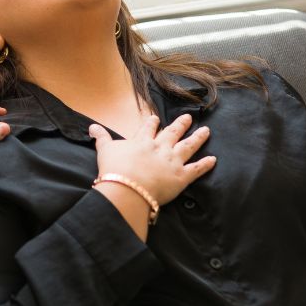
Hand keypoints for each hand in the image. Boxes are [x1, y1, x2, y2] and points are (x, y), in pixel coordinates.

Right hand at [89, 113, 215, 205]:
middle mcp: (160, 148)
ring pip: (189, 146)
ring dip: (198, 138)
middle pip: (173, 133)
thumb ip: (101, 137)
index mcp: (143, 141)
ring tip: (206, 131)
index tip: (156, 118)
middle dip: (181, 124)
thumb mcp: (105, 150)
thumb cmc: (115, 168)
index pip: (149, 128)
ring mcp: (172, 161)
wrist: (127, 187)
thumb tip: (92, 126)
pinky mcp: (181, 177)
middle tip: (188, 118)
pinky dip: (205, 165)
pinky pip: (196, 169)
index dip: (153, 123)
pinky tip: (213, 160)